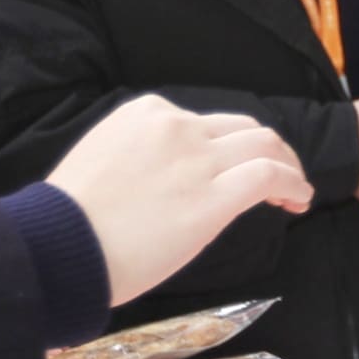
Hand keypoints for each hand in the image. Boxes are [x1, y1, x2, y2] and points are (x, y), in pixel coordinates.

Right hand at [47, 95, 313, 304]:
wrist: (59, 246)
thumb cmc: (70, 219)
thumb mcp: (102, 159)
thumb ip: (139, 156)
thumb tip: (165, 178)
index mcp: (144, 113)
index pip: (201, 122)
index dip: (226, 145)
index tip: (230, 169)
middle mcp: (175, 127)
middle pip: (242, 128)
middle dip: (267, 149)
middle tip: (278, 175)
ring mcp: (197, 160)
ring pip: (264, 145)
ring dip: (288, 165)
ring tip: (295, 189)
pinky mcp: (213, 199)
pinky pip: (269, 176)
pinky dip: (293, 183)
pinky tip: (299, 201)